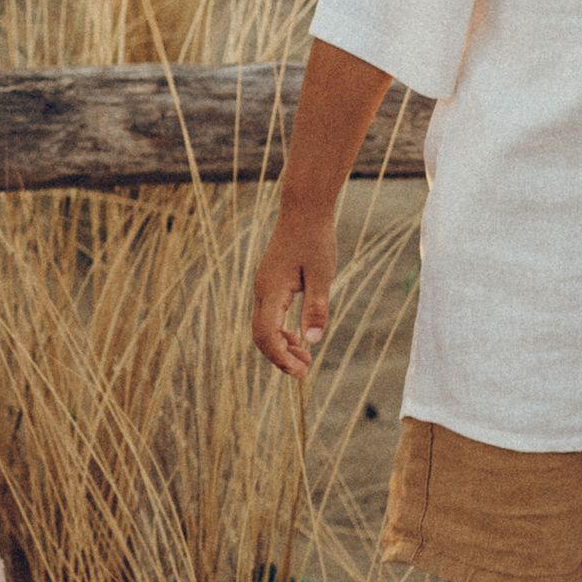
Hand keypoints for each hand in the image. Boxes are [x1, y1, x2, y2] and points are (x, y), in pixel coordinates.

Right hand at [252, 208, 338, 379]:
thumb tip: (312, 341)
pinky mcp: (270, 283)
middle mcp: (262, 290)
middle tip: (304, 372)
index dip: (280, 357)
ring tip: (305, 357)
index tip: (301, 372)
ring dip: (280, 346)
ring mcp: (264, 286)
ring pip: (262, 327)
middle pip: (260, 335)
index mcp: (272, 290)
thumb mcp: (322, 275)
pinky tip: (298, 336)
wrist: (304, 209)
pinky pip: (267, 315)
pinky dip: (280, 331)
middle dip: (279, 357)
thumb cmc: (315, 239)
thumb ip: (316, 307)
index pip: (266, 334)